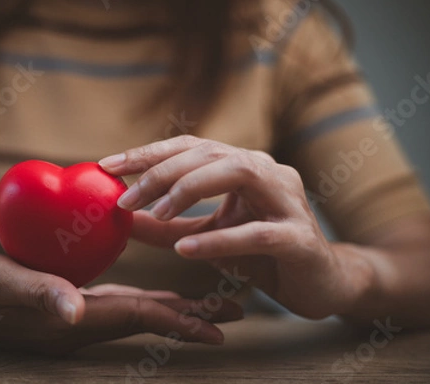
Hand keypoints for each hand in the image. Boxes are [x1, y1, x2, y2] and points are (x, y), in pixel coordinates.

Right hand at [0, 252, 242, 353]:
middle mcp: (81, 322)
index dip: (180, 322)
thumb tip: (75, 311)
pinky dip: (145, 297)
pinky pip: (117, 300)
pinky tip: (155, 291)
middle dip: (191, 316)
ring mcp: (75, 314)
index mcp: (73, 321)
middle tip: (234, 311)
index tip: (221, 328)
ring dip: (174, 307)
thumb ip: (37, 294)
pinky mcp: (66, 301)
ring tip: (209, 303)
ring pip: (137, 311)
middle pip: (148, 318)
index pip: (139, 319)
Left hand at [100, 135, 371, 318]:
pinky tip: (185, 250)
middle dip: (161, 172)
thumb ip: (167, 227)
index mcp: (244, 167)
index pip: (190, 147)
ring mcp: (287, 201)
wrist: (323, 282)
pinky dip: (219, 240)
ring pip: (238, 173)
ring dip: (190, 190)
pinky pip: (257, 234)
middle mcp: (267, 172)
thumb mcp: (206, 237)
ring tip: (156, 213)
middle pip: (209, 154)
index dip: (148, 153)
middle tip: (124, 197)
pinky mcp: (299, 238)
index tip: (107, 165)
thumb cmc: (263, 255)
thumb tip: (122, 219)